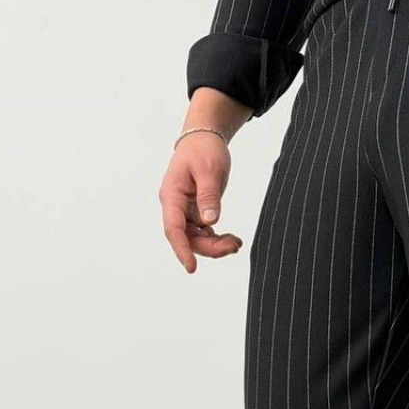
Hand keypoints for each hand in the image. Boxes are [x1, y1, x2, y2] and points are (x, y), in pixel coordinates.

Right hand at [158, 130, 242, 273]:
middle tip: (234, 246)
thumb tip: (210, 221)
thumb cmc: (203, 150)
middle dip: (209, 248)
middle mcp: (175, 207)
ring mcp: (185, 211)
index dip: (182, 249)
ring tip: (236, 242)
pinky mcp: (195, 212)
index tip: (191, 267)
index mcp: (171, 196)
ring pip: (196, 239)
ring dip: (215, 246)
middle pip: (187, 238)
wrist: (204, 140)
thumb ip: (208, 196)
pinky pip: (204, 233)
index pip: (173, 228)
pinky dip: (217, 239)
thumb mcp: (209, 170)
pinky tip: (231, 239)